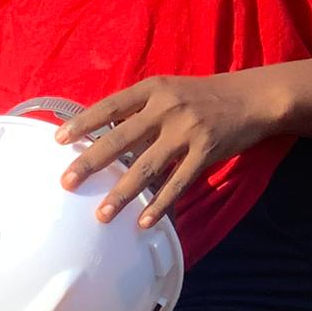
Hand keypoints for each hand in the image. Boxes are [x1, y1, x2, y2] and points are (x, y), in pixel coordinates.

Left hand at [57, 73, 284, 227]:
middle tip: (67, 182)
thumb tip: (104, 133)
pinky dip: (160, 205)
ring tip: (102, 215)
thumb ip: (140, 108)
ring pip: (146, 167)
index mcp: (153, 88)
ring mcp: (187, 131)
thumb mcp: (170, 90)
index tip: (58, 139)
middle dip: (90, 161)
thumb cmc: (204, 96)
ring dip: (122, 194)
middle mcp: (166, 107)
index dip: (83, 122)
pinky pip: (178, 183)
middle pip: (120, 138)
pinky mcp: (206, 152)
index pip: (110, 106)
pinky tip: (144, 222)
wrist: (253, 98)